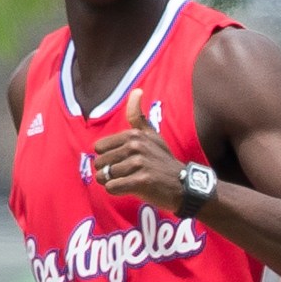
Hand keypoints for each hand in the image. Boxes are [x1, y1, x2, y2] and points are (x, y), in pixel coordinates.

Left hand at [93, 88, 183, 212]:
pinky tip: (129, 189)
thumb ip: (138, 116)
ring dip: (111, 182)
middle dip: (107, 172)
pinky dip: (116, 191)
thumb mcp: (151, 135)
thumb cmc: (162, 160)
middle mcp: (136, 146)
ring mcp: (139, 164)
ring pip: (105, 176)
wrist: (182, 184)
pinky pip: (112, 187)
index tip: (121, 161)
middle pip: (100, 162)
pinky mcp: (142, 181)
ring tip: (127, 181)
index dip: (107, 157)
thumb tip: (137, 90)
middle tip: (124, 174)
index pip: (98, 148)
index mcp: (134, 135)